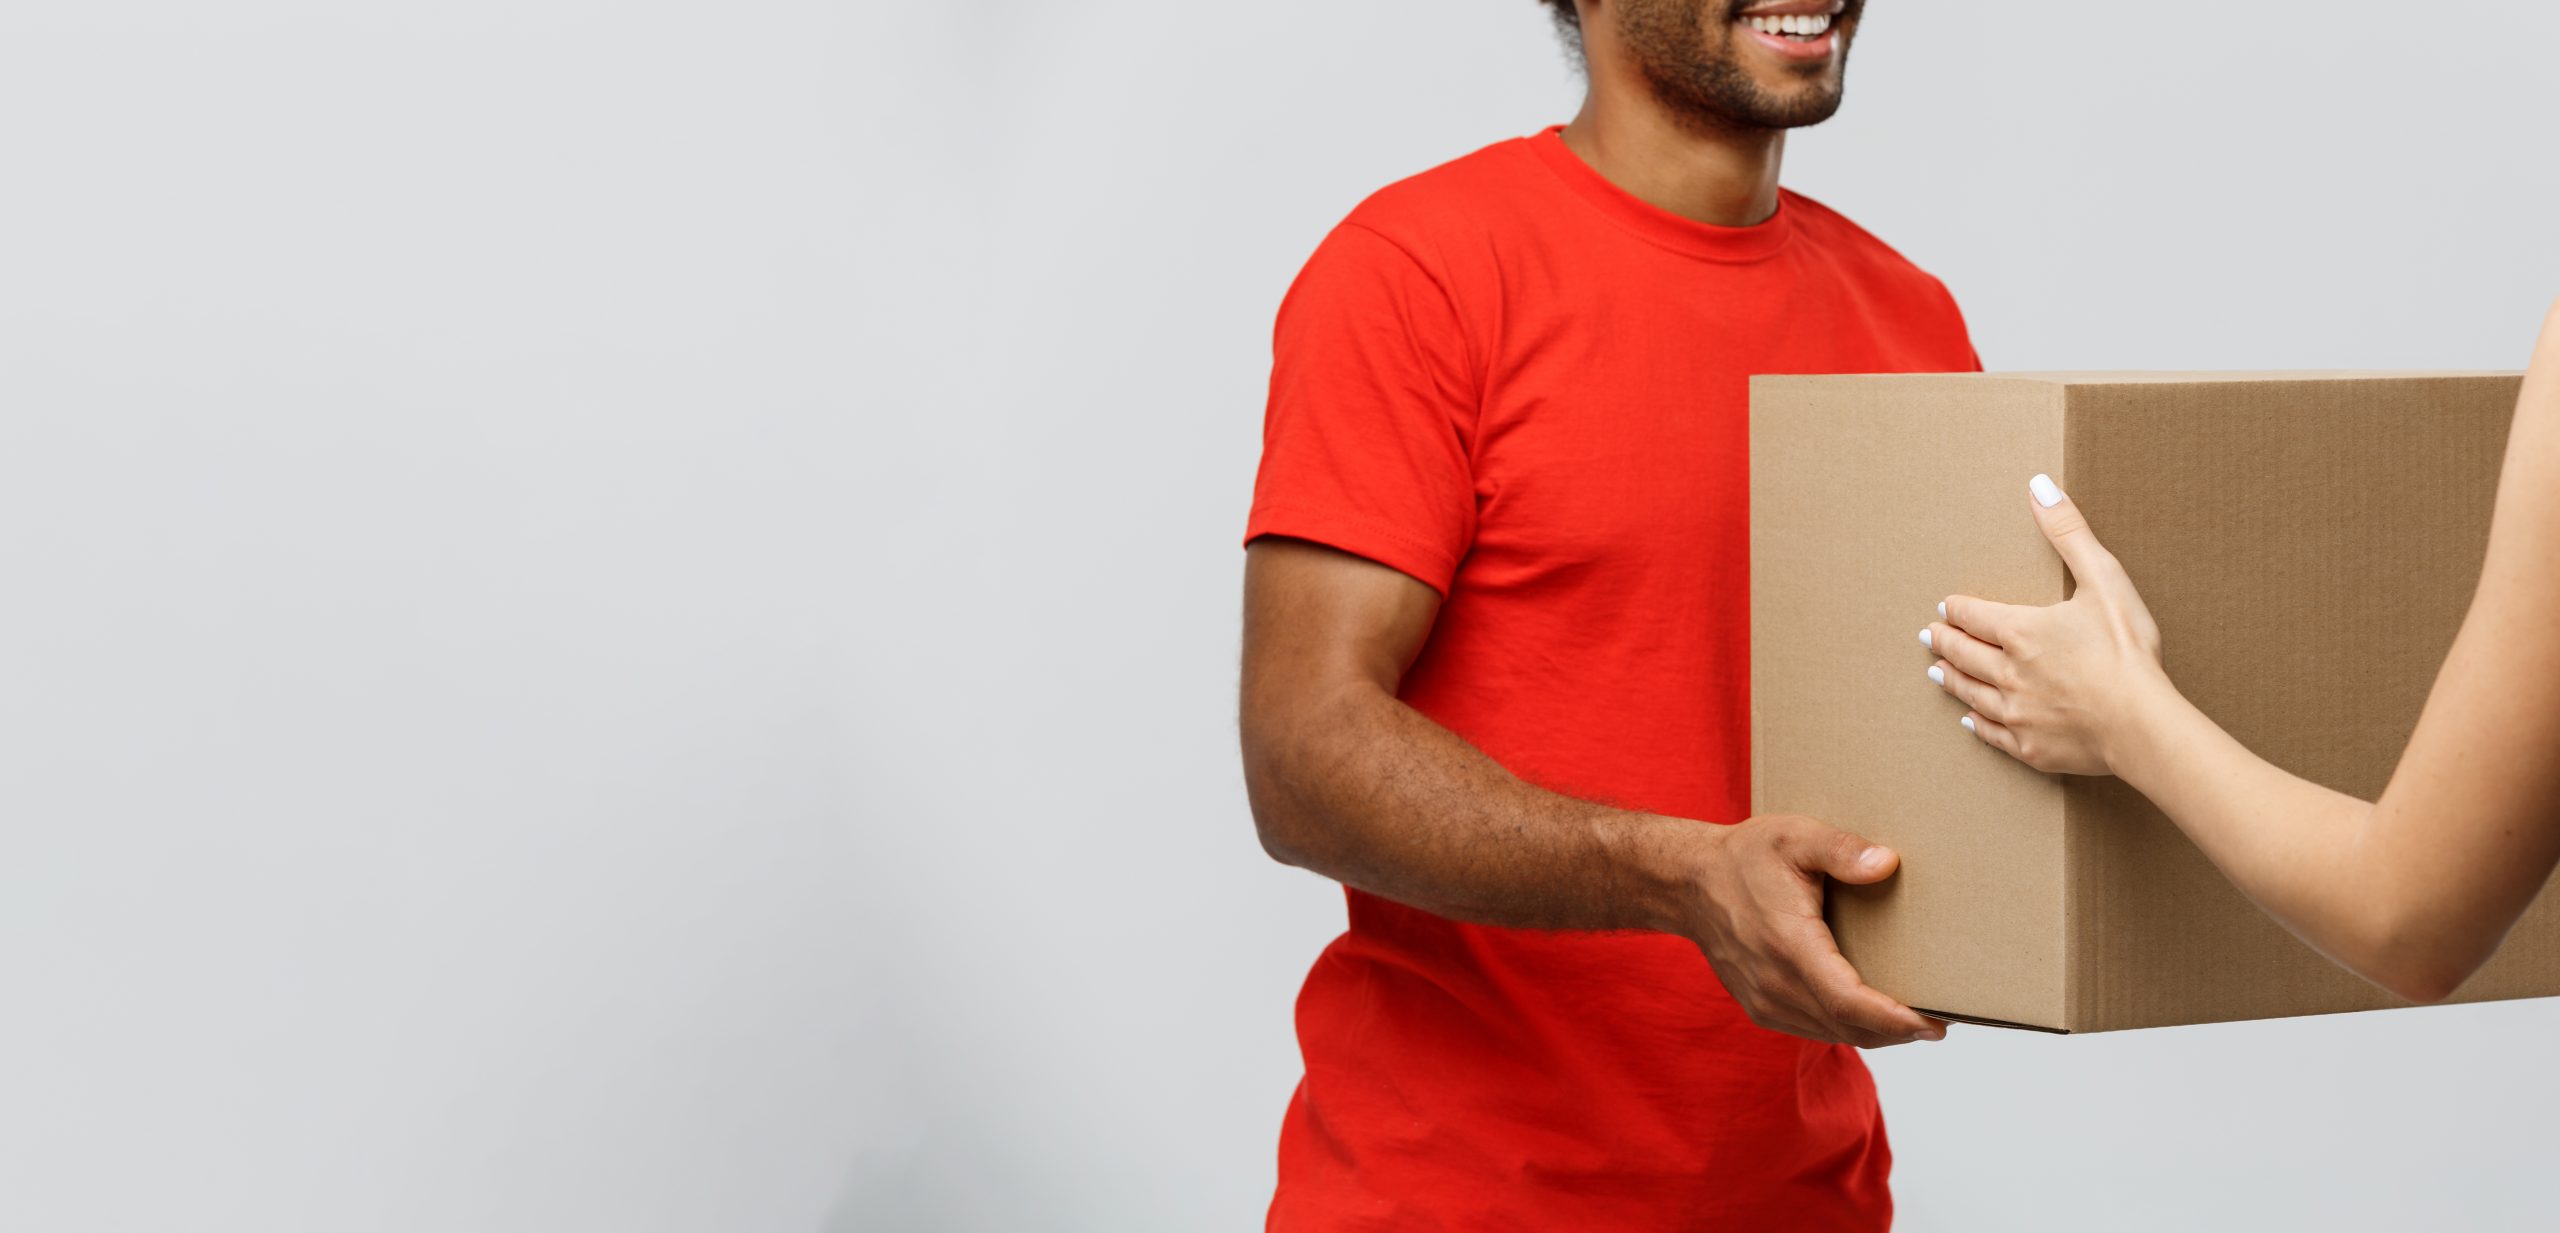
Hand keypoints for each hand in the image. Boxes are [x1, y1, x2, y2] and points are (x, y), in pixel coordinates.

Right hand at [1677, 814, 1947, 1047]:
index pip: (1847, 1000)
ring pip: (1833, 1033)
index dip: (1894, 1019)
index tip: (1934, 1023)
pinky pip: (1815, 1029)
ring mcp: (1765, 1000)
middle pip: (1849, 1026)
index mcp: (1787, 943)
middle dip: (1899, 1030)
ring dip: (1877, 1033)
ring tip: (1916, 1020)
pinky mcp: (1761, 1007)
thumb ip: (1841, 848)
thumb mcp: (1794, 837)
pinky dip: (1848, 1028)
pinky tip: (1871, 1013)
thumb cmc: (1743, 858)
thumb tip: (1887, 863)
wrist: (1687, 883)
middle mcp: (1774, 982)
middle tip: (1943, 1020)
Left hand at [1925, 473, 2173, 774]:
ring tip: (1936, 671)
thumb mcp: (2104, 580)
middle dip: (1945, 642)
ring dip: (1951, 678)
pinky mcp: (2029, 747)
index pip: (1975, 616)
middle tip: (1930, 636)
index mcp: (2021, 632)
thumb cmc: (2127, 651)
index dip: (1958, 609)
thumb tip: (2039, 486)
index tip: (1946, 607)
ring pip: (1970, 692)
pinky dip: (1977, 722)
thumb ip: (2069, 533)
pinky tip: (1969, 719)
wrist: (2142, 724)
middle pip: (1963, 653)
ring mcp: (2015, 713)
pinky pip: (1992, 732)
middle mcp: (2008, 673)